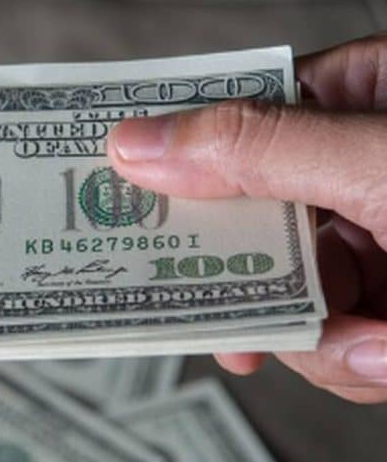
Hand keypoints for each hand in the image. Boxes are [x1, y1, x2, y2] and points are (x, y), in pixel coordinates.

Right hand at [108, 35, 386, 403]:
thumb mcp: (379, 163)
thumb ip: (259, 151)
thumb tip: (133, 144)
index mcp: (360, 99)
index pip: (235, 114)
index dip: (170, 148)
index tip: (103, 181)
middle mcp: (355, 168)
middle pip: (243, 218)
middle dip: (250, 279)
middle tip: (202, 310)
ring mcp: (373, 242)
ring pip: (282, 293)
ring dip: (320, 336)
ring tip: (376, 343)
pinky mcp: (382, 310)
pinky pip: (328, 343)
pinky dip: (355, 363)